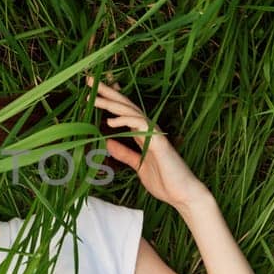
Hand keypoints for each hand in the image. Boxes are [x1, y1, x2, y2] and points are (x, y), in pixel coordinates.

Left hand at [86, 74, 209, 209]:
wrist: (183, 195)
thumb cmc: (164, 182)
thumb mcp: (139, 166)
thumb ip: (125, 153)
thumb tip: (108, 142)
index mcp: (143, 134)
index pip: (124, 111)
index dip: (110, 98)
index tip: (94, 89)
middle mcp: (148, 129)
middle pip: (125, 105)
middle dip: (108, 92)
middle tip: (90, 79)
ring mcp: (154, 134)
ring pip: (130, 112)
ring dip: (111, 103)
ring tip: (94, 98)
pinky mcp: (159, 142)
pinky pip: (141, 126)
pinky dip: (125, 121)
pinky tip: (111, 121)